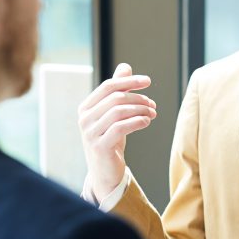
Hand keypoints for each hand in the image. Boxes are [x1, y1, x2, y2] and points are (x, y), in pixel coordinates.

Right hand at [78, 63, 155, 200]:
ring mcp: (90, 133)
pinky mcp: (99, 146)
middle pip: (116, 98)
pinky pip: (121, 127)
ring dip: (141, 110)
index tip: (148, 81)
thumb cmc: (111, 139)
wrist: (105, 171)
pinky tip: (147, 122)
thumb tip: (125, 67)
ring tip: (153, 114)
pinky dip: (137, 122)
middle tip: (153, 105)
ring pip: (119, 111)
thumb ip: (118, 91)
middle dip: (139, 99)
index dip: (129, 81)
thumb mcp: (114, 114)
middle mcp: (84, 118)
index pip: (108, 86)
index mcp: (86, 107)